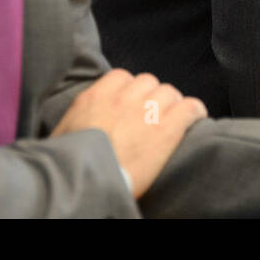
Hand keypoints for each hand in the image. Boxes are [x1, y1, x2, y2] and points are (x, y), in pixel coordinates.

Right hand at [50, 68, 207, 197]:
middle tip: (153, 115)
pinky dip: (194, 112)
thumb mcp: (63, 134)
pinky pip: (190, 108)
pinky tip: (196, 118)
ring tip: (173, 120)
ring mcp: (146, 111)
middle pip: (148, 82)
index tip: (132, 104)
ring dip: (172, 105)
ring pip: (169, 92)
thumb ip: (78, 118)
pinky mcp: (167, 128)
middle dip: (152, 97)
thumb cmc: (70, 165)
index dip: (130, 91)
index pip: (122, 77)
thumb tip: (80, 122)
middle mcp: (123, 98)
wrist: (86, 183)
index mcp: (96, 97)